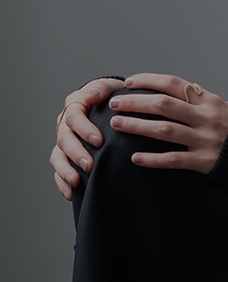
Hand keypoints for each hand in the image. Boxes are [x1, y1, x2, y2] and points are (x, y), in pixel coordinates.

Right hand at [51, 78, 123, 200]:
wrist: (115, 107)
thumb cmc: (114, 96)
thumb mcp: (111, 87)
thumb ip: (101, 89)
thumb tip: (93, 94)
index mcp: (75, 104)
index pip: (74, 116)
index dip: (84, 129)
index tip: (99, 141)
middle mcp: (65, 122)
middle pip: (64, 139)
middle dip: (76, 153)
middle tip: (90, 165)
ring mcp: (63, 140)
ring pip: (57, 156)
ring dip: (65, 170)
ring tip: (76, 181)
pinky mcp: (64, 155)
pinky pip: (58, 170)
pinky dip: (62, 182)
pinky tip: (70, 193)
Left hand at [106, 74, 227, 174]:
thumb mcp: (220, 107)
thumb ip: (196, 101)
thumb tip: (166, 91)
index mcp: (208, 100)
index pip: (173, 83)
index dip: (148, 81)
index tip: (128, 82)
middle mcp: (206, 116)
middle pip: (164, 105)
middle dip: (135, 102)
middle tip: (114, 104)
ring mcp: (205, 139)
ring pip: (165, 130)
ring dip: (137, 126)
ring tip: (116, 125)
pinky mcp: (205, 161)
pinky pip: (174, 160)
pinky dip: (153, 159)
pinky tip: (135, 158)